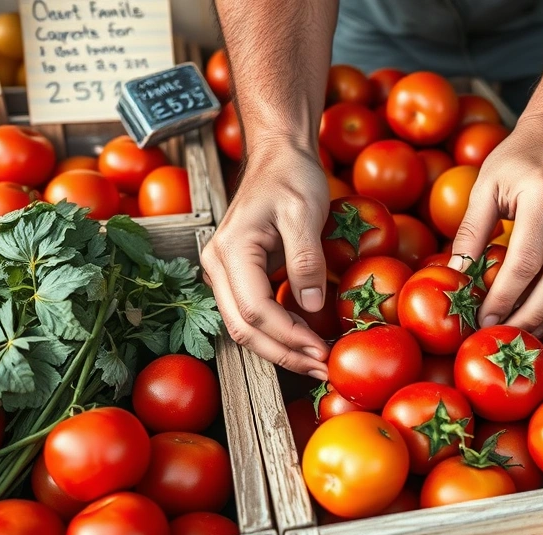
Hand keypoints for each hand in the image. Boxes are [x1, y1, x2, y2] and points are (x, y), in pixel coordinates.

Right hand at [202, 146, 330, 378]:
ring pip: (245, 327)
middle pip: (244, 328)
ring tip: (319, 362)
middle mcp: (217, 265)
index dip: (289, 336)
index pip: (254, 309)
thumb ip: (307, 259)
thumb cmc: (292, 177)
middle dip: (285, 353)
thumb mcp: (305, 211)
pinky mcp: (238, 276)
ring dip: (282, 349)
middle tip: (324, 369)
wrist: (278, 157)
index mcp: (231, 249)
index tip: (323, 351)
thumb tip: (311, 306)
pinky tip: (307, 341)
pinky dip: (279, 332)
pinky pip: (253, 314)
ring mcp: (224, 272)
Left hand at [449, 114, 542, 336]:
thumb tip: (457, 275)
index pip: (524, 261)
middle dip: (528, 313)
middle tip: (504, 333)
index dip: (504, 296)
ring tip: (530, 333)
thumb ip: (471, 230)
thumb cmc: (517, 158)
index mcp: (542, 196)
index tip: (485, 318)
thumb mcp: (485, 185)